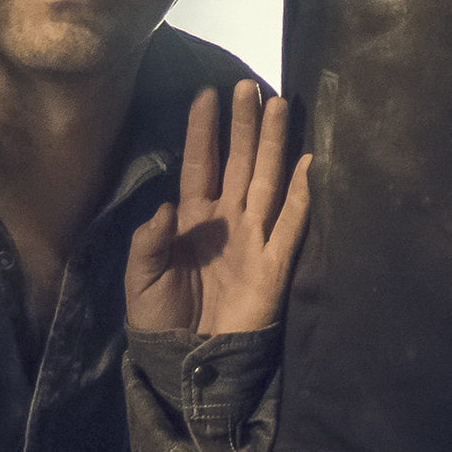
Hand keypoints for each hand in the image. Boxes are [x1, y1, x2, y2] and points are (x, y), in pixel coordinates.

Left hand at [125, 83, 312, 335]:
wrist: (189, 365)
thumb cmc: (160, 321)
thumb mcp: (141, 280)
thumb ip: (149, 243)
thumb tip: (167, 206)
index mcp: (191, 221)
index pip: (199, 165)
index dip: (202, 131)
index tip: (206, 94)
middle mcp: (226, 221)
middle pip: (238, 163)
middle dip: (244, 125)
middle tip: (248, 87)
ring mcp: (253, 239)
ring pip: (266, 180)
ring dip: (273, 144)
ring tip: (280, 104)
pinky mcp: (274, 264)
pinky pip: (291, 223)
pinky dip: (302, 194)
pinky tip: (310, 162)